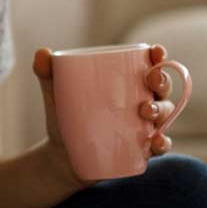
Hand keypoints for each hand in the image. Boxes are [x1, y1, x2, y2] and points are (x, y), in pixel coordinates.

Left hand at [32, 45, 176, 185]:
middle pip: (162, 88)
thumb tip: (42, 53)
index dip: (158, 56)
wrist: (60, 156)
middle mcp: (142, 101)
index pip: (149, 65)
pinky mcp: (141, 149)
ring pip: (165, 114)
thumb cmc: (65, 117)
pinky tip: (156, 142)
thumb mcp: (55, 95)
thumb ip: (48, 74)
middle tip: (151, 81)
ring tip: (146, 111)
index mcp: (127, 83)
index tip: (156, 51)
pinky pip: (160, 145)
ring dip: (162, 110)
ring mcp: (144, 126)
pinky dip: (162, 143)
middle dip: (162, 81)